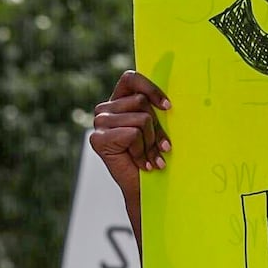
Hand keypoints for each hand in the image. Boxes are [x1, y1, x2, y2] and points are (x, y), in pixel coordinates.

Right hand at [91, 71, 171, 209]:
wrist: (143, 189)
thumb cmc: (152, 156)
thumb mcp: (155, 128)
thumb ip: (155, 109)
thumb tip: (169, 99)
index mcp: (117, 101)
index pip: (131, 79)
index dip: (150, 88)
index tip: (168, 107)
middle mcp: (104, 109)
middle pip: (141, 102)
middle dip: (158, 128)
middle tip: (162, 148)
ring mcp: (99, 123)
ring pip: (141, 119)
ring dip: (151, 142)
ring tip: (151, 157)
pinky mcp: (98, 138)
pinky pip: (133, 134)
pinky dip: (142, 150)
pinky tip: (142, 163)